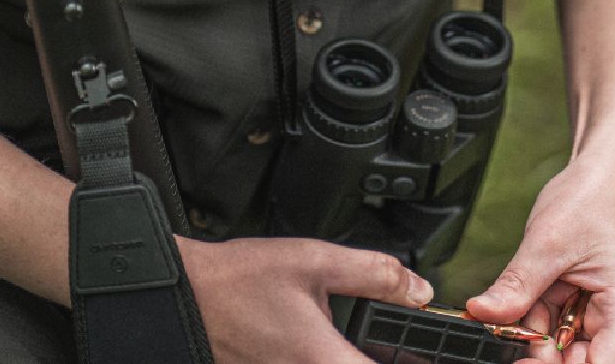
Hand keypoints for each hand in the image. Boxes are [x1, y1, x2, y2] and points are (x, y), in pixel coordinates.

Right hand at [178, 235, 432, 363]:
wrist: (188, 298)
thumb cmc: (240, 282)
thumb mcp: (315, 261)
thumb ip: (374, 274)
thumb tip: (418, 289)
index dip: (418, 357)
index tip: (426, 346)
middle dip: (391, 355)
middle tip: (399, 338)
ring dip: (360, 354)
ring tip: (363, 337)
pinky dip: (336, 356)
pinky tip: (331, 341)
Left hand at [464, 152, 614, 362]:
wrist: (607, 169)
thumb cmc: (592, 197)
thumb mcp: (548, 242)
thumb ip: (517, 286)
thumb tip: (480, 314)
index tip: (519, 362)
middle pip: (576, 361)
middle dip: (538, 348)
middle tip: (505, 324)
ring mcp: (608, 316)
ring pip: (562, 346)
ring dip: (534, 329)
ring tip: (523, 293)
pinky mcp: (591, 308)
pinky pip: (559, 326)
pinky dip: (537, 314)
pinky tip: (527, 295)